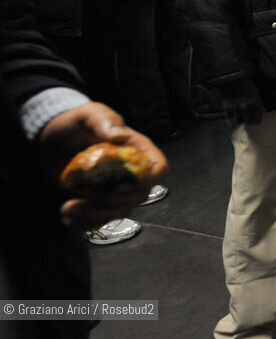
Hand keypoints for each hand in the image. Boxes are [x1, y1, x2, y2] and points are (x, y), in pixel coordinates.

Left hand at [39, 102, 168, 228]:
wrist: (54, 138)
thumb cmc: (77, 123)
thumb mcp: (90, 115)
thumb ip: (105, 121)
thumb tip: (118, 135)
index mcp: (137, 151)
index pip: (159, 169)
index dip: (149, 181)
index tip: (122, 184)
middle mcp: (130, 174)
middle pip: (138, 197)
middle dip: (111, 200)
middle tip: (83, 190)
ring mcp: (113, 190)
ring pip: (118, 212)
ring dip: (94, 214)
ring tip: (69, 206)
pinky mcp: (95, 202)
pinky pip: (98, 221)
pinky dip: (83, 223)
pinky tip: (67, 214)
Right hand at [220, 77, 262, 124]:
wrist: (233, 76)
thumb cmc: (247, 84)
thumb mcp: (257, 93)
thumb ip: (259, 104)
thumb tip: (263, 111)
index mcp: (256, 103)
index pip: (257, 121)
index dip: (256, 119)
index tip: (255, 117)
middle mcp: (246, 107)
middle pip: (248, 122)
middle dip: (249, 119)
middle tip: (247, 116)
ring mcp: (236, 108)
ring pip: (238, 121)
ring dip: (240, 117)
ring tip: (240, 112)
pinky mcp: (227, 107)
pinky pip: (229, 117)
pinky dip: (231, 114)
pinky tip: (232, 108)